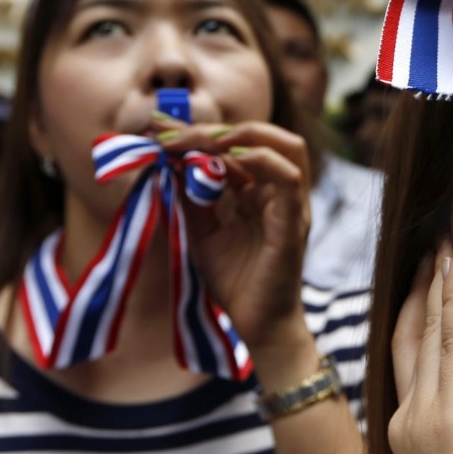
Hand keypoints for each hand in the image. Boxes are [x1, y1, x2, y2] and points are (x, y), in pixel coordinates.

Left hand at [152, 119, 310, 350]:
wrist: (257, 325)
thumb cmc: (234, 283)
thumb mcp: (200, 232)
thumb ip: (190, 197)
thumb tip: (168, 161)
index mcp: (260, 193)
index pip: (238, 146)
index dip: (199, 132)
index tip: (158, 129)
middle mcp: (279, 193)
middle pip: (262, 136)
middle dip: (216, 128)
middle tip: (172, 135)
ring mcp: (291, 205)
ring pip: (285, 146)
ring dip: (240, 135)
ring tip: (198, 141)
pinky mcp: (295, 222)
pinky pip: (287, 177)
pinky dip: (258, 160)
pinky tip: (223, 161)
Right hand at [390, 242, 452, 453]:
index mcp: (409, 431)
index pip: (409, 359)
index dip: (416, 317)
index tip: (427, 284)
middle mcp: (408, 414)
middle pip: (411, 335)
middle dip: (422, 289)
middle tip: (431, 250)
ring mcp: (427, 413)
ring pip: (430, 330)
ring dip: (438, 284)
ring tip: (443, 247)